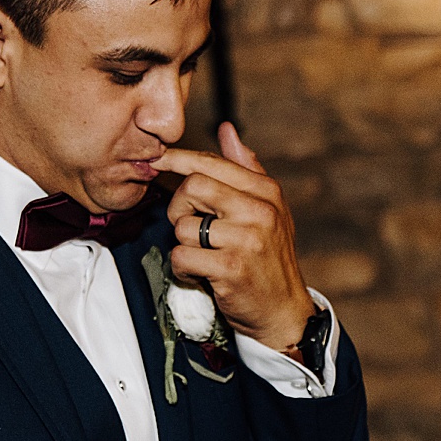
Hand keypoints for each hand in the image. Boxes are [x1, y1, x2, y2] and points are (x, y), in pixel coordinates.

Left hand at [156, 119, 312, 357]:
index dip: (179, 159)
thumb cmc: (269, 257)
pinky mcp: (231, 269)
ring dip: (184, 244)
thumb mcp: (267, 208)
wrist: (284, 311)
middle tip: (189, 226)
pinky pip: (182, 256)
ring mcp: (246, 240)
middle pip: (193, 186)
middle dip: (179, 207)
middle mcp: (259, 211)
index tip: (157, 160)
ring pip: (183, 226)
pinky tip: (202, 274)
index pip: (212, 163)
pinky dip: (183, 268)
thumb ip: (245, 168)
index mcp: (266, 191)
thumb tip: (226, 129)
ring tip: (203, 255)